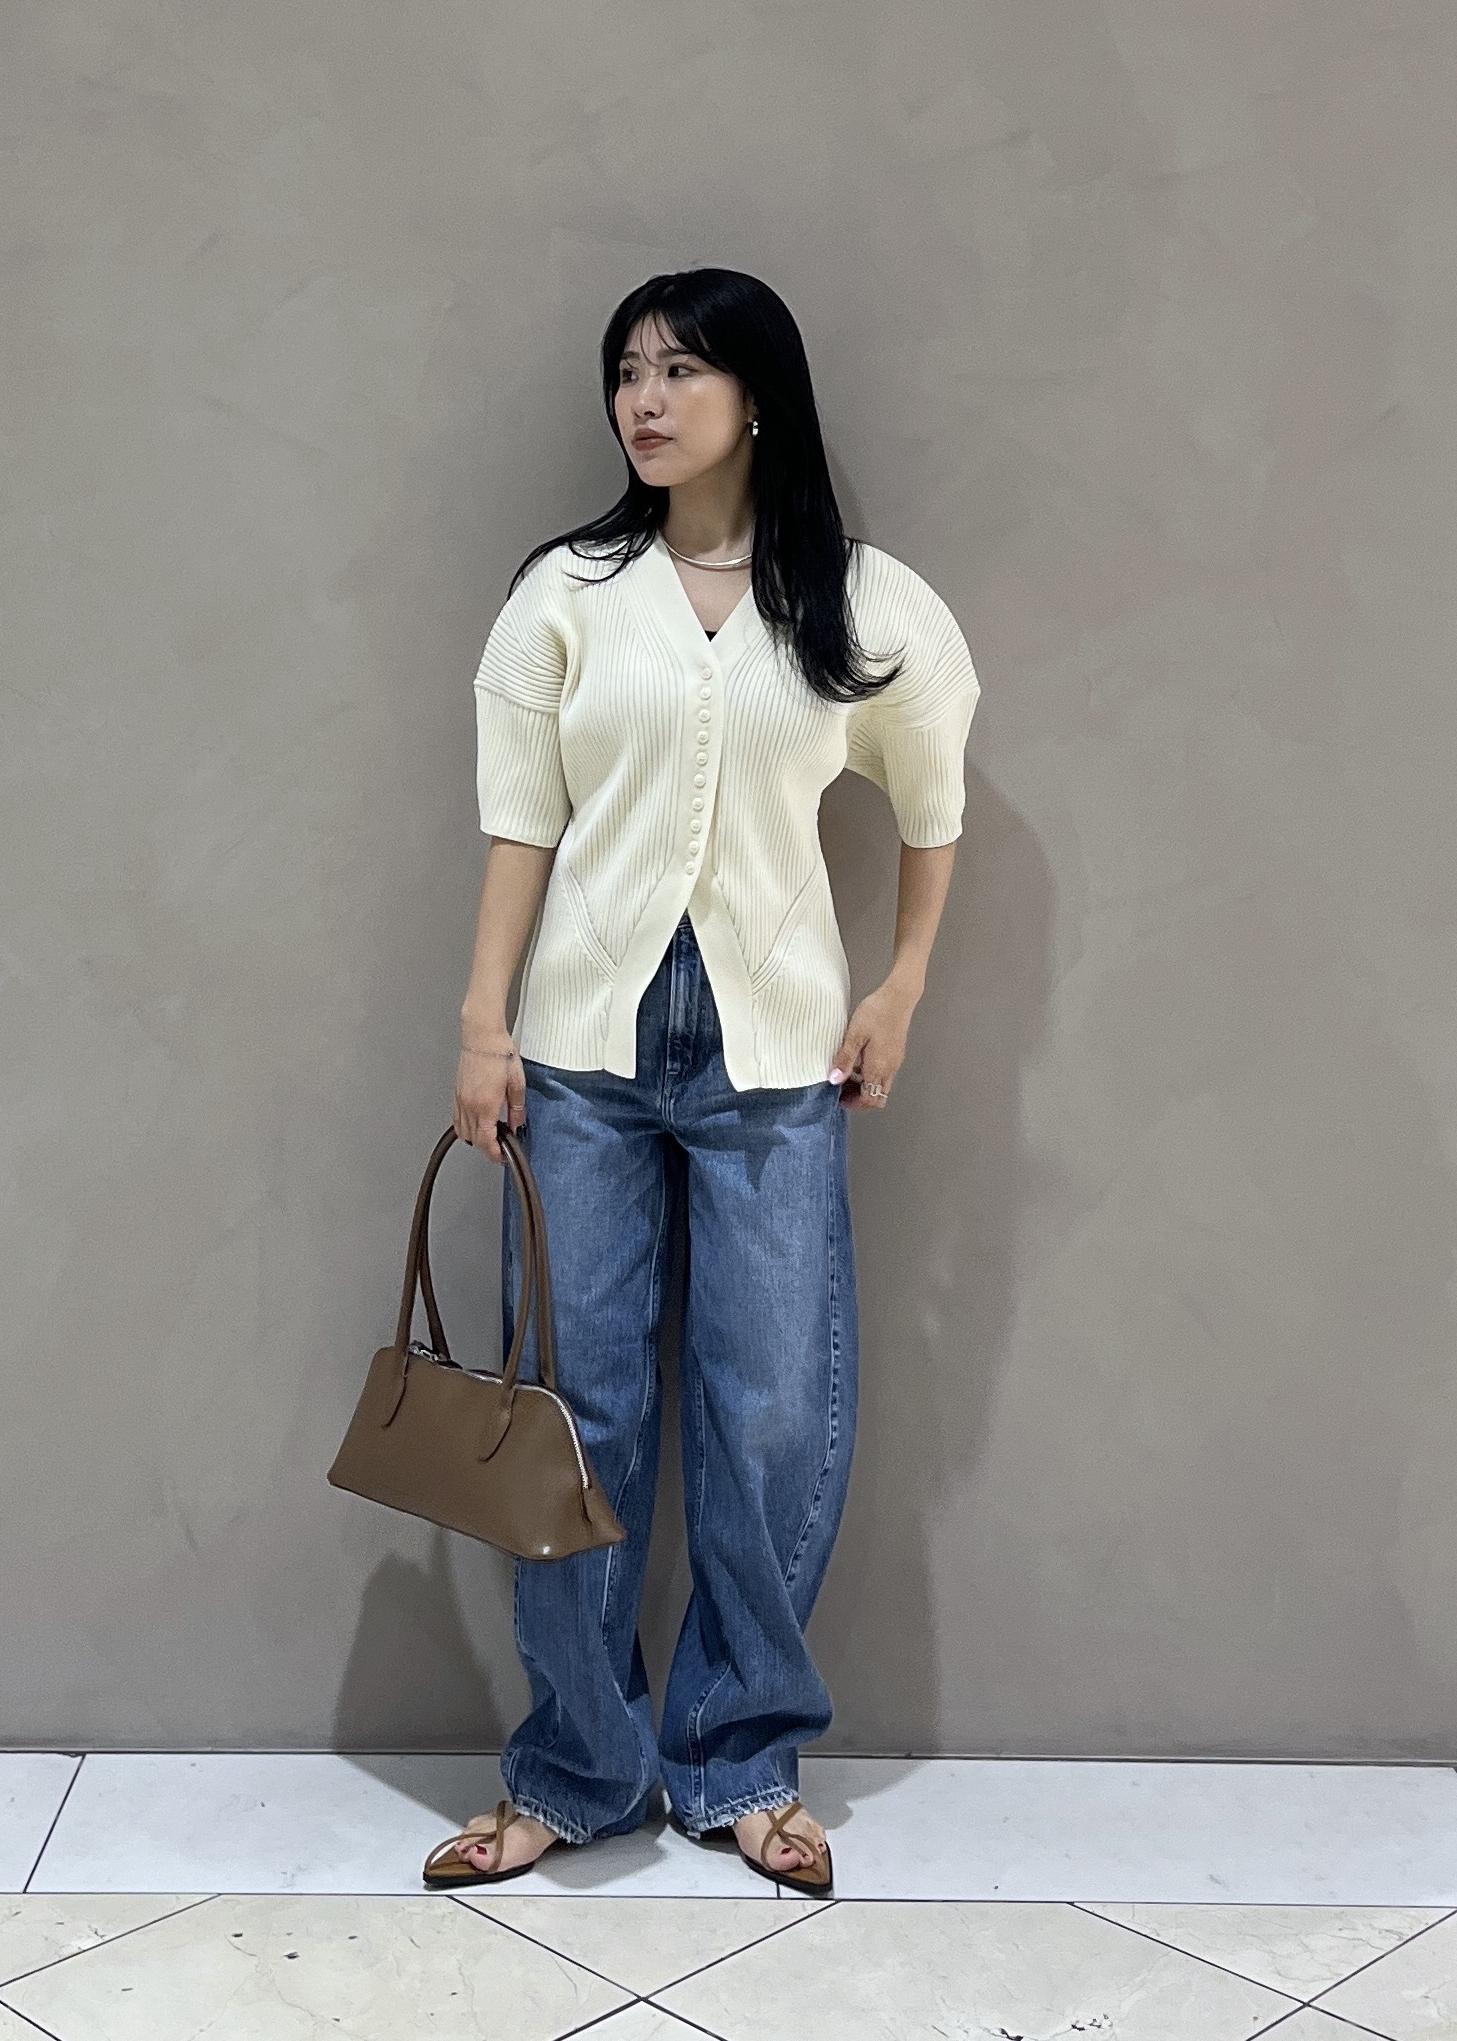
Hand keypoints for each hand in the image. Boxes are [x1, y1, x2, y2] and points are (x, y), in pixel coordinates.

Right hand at [454, 1025, 526, 1163]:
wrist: (482, 1036)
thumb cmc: (500, 1053)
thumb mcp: (517, 1082)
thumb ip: (517, 1108)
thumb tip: (517, 1123)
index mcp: (485, 1105)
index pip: (486, 1141)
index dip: (494, 1154)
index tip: (502, 1157)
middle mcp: (469, 1105)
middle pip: (473, 1140)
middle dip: (487, 1148)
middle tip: (500, 1148)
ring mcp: (461, 1099)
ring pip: (462, 1132)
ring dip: (476, 1139)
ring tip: (491, 1135)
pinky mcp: (457, 1093)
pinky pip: (457, 1119)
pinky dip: (466, 1127)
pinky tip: (478, 1122)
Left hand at [828, 983, 916, 1109]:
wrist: (898, 996)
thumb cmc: (877, 1012)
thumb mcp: (854, 1035)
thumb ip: (844, 1059)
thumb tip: (834, 1080)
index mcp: (878, 1067)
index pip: (870, 1100)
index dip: (854, 1103)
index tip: (839, 1098)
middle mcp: (889, 1068)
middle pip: (877, 1096)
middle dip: (860, 1098)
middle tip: (843, 1090)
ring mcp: (894, 1061)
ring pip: (881, 1085)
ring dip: (865, 1085)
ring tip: (848, 1073)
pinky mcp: (896, 1053)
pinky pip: (884, 1073)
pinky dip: (871, 1074)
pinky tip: (859, 1060)